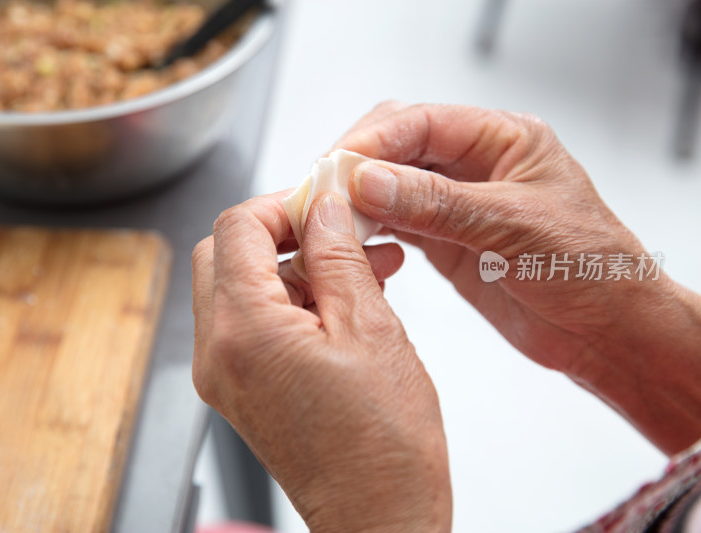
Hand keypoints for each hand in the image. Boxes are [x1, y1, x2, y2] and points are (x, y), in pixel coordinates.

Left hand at [192, 191, 451, 531]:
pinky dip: (288, 302)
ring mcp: (224, 376)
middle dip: (281, 231)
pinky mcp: (240, 390)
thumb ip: (338, 256)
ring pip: (237, 287)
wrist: (379, 519)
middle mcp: (218, 354)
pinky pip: (250, 324)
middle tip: (336, 230)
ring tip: (360, 269)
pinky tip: (343, 302)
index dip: (283, 203)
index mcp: (244, 331)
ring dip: (290, 268)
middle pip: (224, 253)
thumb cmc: (384, 447)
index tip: (325, 202)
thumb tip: (324, 206)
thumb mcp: (371, 329)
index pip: (237, 229)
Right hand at [337, 102, 700, 453]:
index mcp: (505, 140)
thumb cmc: (591, 269)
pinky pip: (396, 224)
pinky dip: (370, 229)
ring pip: (391, 186)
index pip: (422, 123)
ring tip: (327, 217)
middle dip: (358, 165)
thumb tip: (369, 181)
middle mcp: (477, 166)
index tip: (338, 166)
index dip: (375, 141)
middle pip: (399, 147)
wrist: (608, 331)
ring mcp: (458, 205)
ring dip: (358, 198)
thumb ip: (438, 203)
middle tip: (322, 191)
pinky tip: (351, 239)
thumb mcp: (514, 226)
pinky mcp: (447, 242)